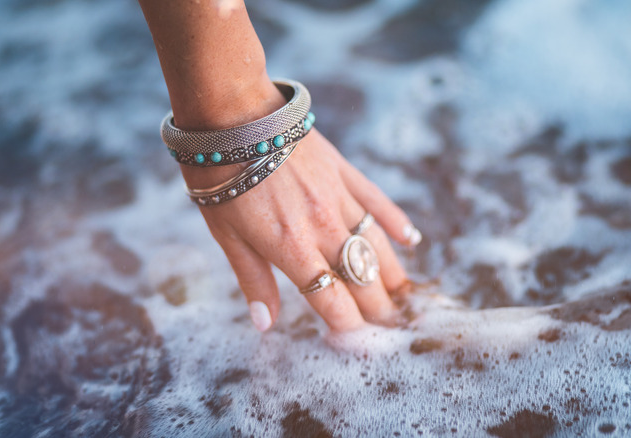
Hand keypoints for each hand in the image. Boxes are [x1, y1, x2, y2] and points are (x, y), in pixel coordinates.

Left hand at [184, 129, 420, 331]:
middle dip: (375, 306)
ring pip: (377, 244)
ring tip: (402, 294)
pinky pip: (378, 201)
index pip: (330, 299)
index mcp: (290, 248)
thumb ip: (253, 279)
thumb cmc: (219, 177)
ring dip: (391, 273)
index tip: (351, 337)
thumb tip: (266, 323)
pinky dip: (396, 222)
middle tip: (386, 323)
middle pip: (360, 277)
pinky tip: (411, 240)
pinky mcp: (344, 171)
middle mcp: (322, 227)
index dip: (345, 324)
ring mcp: (338, 197)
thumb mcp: (226, 234)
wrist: (231, 113)